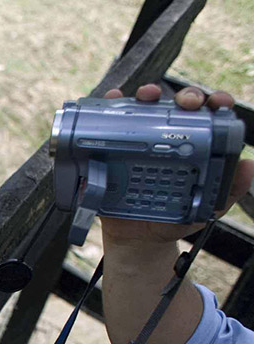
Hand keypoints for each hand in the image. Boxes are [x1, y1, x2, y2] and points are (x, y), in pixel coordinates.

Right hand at [99, 83, 253, 249]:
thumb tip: (248, 166)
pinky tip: (115, 101)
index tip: (217, 103)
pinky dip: (112, 106)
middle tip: (185, 103)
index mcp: (193, 148)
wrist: (135, 240)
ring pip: (146, 108)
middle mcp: (167, 139)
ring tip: (148, 96)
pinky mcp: (113, 149)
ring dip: (148, 94)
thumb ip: (229, 191)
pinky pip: (112, 124)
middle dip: (185, 96)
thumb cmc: (171, 221)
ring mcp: (139, 143)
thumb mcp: (205, 210)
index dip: (215, 103)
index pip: (207, 117)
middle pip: (178, 106)